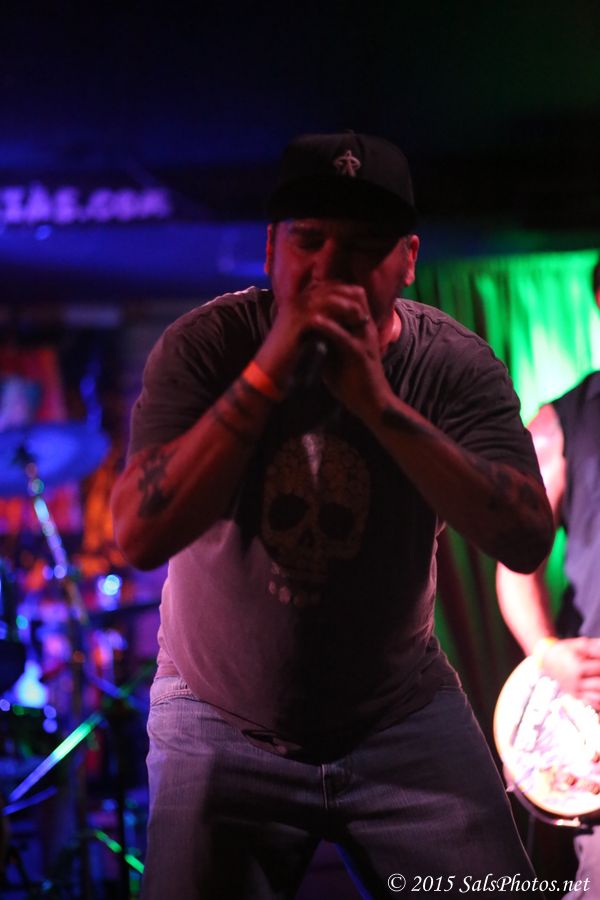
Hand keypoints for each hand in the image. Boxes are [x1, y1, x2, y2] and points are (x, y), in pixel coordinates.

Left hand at [255, 281, 391, 414]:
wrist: (371, 403)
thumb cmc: (352, 380)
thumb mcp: (335, 354)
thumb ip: (325, 340)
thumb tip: (305, 330)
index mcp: (360, 326)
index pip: (350, 296)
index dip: (329, 289)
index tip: (306, 289)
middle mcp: (364, 328)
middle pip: (352, 295)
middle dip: (328, 290)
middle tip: (304, 290)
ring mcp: (364, 340)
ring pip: (349, 311)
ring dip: (328, 303)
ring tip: (306, 300)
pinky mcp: (360, 354)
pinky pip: (344, 336)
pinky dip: (329, 327)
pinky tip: (314, 322)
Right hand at [542, 637, 599, 709]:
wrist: (549, 661)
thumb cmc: (564, 651)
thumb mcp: (577, 644)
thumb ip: (593, 646)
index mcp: (576, 668)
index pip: (598, 667)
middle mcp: (576, 682)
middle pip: (599, 684)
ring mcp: (576, 691)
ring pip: (596, 697)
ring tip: (599, 680)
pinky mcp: (576, 696)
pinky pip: (591, 703)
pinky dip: (599, 702)